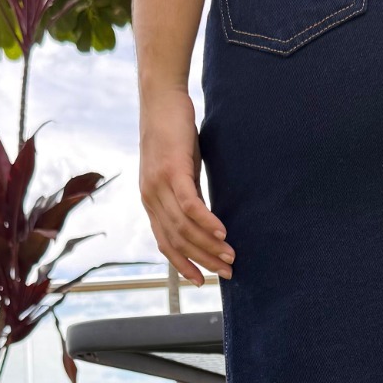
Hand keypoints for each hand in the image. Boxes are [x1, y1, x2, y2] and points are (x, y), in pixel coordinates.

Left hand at [139, 89, 234, 285]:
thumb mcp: (179, 170)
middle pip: (177, 241)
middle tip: (228, 273)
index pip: (166, 243)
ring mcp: (159, 185)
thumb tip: (203, 215)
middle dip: (203, 261)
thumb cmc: (173, 133)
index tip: (202, 281)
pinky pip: (190, 205)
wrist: (161, 100)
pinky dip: (206, 222)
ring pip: (184, 227)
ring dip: (209, 246)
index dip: (183, 265)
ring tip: (231, 256)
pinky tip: (222, 232)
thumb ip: (186, 194)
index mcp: (151, 201)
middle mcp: (150, 198)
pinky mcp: (172, 170)